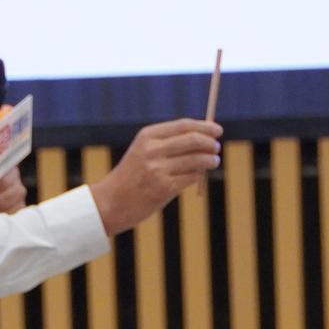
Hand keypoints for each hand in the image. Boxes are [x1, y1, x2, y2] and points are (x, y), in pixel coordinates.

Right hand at [88, 119, 221, 236]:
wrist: (111, 202)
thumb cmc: (132, 175)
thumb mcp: (143, 151)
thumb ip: (169, 143)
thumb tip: (204, 137)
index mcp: (147, 136)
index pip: (183, 126)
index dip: (204, 126)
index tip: (217, 130)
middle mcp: (152, 150)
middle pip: (192, 140)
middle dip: (210, 142)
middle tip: (216, 146)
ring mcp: (158, 169)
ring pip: (196, 159)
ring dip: (210, 159)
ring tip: (214, 160)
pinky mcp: (163, 188)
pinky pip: (191, 177)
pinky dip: (199, 175)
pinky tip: (199, 175)